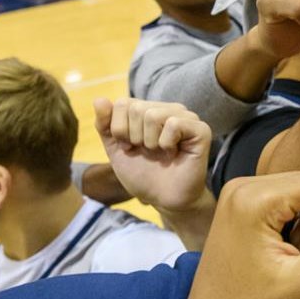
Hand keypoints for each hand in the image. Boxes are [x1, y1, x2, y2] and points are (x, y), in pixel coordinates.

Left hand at [92, 97, 212, 214]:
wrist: (163, 199)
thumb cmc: (143, 174)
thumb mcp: (116, 149)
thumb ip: (105, 125)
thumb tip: (99, 99)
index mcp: (149, 109)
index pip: (122, 103)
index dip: (120, 130)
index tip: (130, 147)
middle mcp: (168, 109)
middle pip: (136, 108)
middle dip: (134, 137)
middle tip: (148, 152)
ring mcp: (186, 117)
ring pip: (153, 115)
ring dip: (150, 143)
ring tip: (160, 153)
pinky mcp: (200, 130)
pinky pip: (174, 124)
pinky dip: (166, 144)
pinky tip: (173, 153)